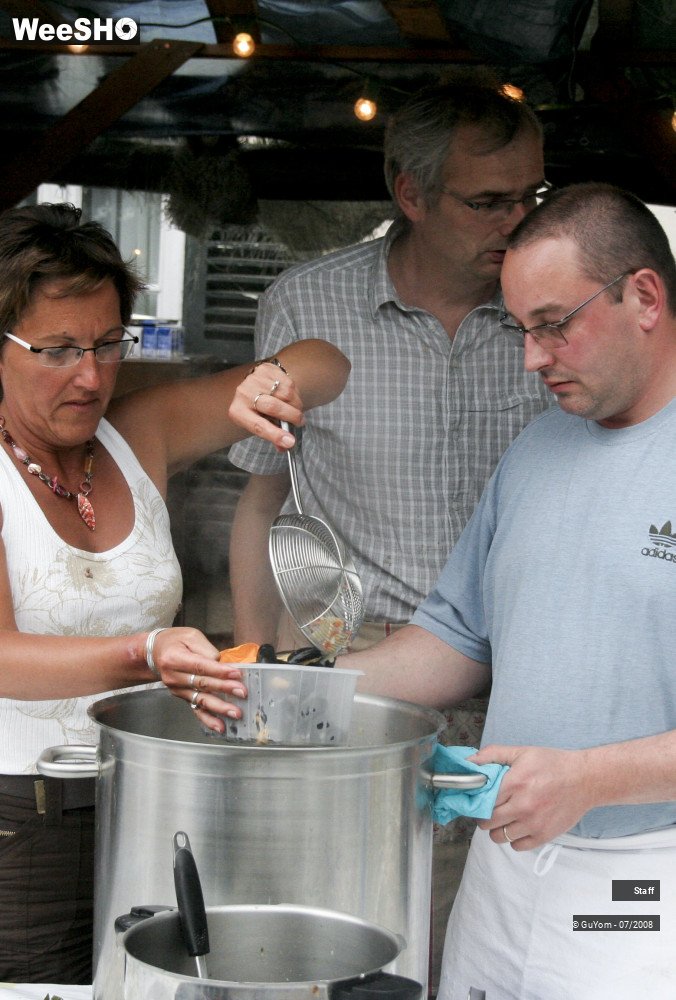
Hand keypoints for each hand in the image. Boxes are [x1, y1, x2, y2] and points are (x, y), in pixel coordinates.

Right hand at [148, 626, 247, 733]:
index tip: (237, 674)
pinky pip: (195, 709)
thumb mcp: (190, 636)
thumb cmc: (175, 641)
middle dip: (224, 689)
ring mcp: (177, 690)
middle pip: (202, 684)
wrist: (155, 652)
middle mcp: (174, 677)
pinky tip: (220, 727)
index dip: (219, 671)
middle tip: (242, 692)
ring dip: (219, 707)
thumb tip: (221, 665)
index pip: (200, 666)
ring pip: (201, 699)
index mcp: (174, 658)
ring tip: (235, 713)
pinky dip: (208, 719)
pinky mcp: (182, 697)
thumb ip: (206, 649)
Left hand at [229, 362, 305, 450]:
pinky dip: (295, 394)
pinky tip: (292, 398)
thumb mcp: (259, 423)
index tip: (290, 442)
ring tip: (296, 410)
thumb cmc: (257, 409)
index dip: (275, 434)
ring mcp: (254, 379)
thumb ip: (273, 435)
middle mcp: (243, 393)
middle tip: (300, 422)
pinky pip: (289, 383)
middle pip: (272, 407)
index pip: (257, 426)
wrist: (252, 384)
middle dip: (291, 416)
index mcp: (238, 411)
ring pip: (285, 394)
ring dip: (296, 405)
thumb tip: (286, 446)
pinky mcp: (265, 369)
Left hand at [470, 744, 595, 849]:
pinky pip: (517, 846)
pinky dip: (514, 838)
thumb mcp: (521, 752)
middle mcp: (523, 806)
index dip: (477, 801)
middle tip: (490, 809)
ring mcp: (534, 824)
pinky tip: (518, 825)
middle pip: (487, 822)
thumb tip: (469, 763)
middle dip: (484, 816)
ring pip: (499, 837)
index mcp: (515, 783)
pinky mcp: (544, 836)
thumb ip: (492, 755)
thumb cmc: (552, 764)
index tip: (478, 799)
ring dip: (497, 829)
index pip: (482, 801)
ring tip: (504, 818)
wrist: (585, 779)